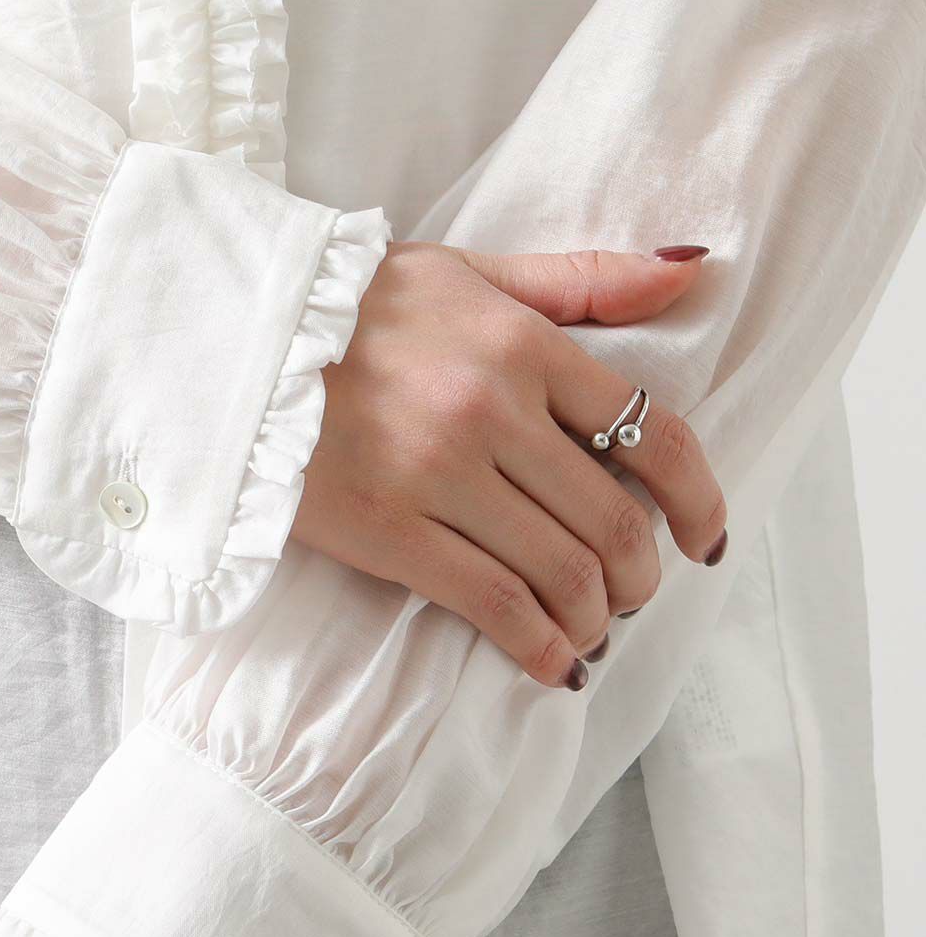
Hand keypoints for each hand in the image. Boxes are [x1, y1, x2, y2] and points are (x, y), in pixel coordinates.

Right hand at [294, 240, 727, 687]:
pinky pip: (492, 602)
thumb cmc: (353, 307)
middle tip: (632, 594)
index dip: (698, 499)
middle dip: (640, 575)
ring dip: (594, 617)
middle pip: (611, 520)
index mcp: (522, 345)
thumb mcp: (468, 272)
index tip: (707, 537)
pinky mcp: (387, 531)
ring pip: (561, 571)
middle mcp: (492, 411)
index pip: (649, 432)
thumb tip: (692, 278)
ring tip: (590, 629)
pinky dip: (538, 644)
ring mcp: (439, 476)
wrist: (229, 342)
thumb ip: (582, 281)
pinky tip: (553, 664)